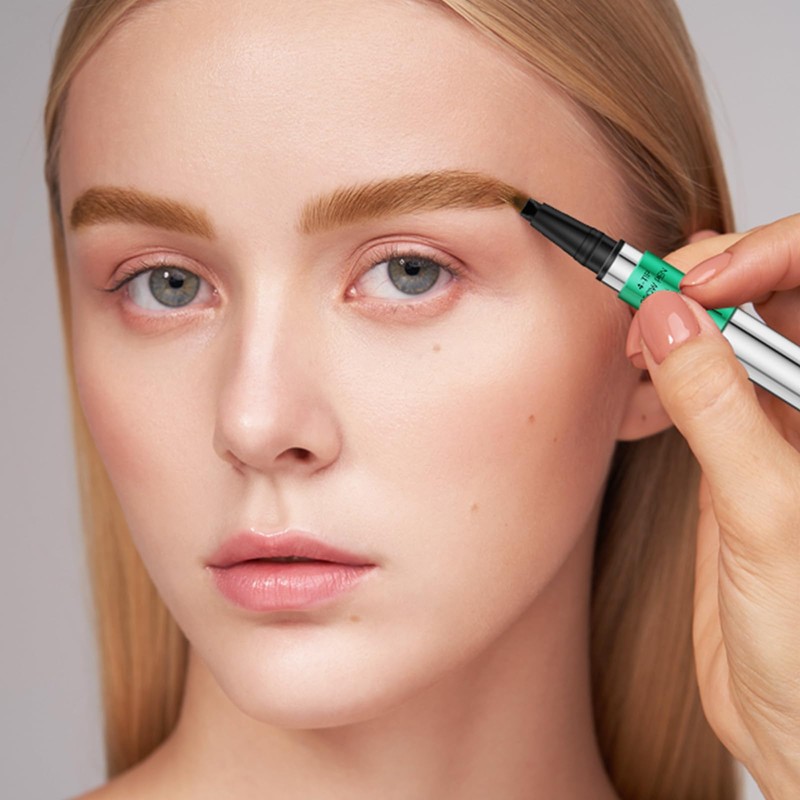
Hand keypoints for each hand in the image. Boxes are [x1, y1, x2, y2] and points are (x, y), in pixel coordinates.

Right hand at [625, 217, 799, 798]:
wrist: (790, 721)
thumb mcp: (767, 514)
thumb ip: (717, 409)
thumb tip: (671, 322)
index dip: (765, 258)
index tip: (697, 283)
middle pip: (773, 291)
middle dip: (707, 283)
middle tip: (646, 306)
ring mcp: (778, 424)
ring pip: (726, 334)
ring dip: (674, 327)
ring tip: (632, 348)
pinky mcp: (735, 451)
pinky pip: (695, 385)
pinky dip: (658, 375)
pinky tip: (635, 391)